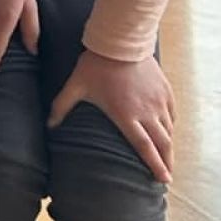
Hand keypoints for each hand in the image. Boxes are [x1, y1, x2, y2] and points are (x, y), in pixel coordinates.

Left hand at [49, 47, 175, 182]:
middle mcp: (147, 112)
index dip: (155, 166)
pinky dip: (171, 125)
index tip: (163, 180)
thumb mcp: (76, 86)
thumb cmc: (96, 64)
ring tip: (166, 156)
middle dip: (166, 162)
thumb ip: (61, 106)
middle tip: (166, 177)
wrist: (120, 40)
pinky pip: (172, 113)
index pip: (144, 148)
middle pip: (163, 144)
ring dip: (169, 145)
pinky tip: (168, 130)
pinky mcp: (165, 90)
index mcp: (127, 116)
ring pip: (169, 130)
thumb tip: (48, 126)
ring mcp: (158, 101)